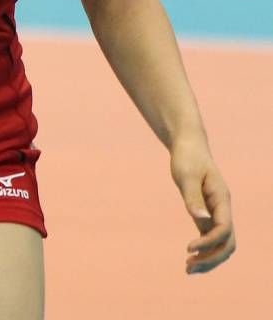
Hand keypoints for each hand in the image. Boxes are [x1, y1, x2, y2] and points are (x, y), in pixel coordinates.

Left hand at [170, 137, 235, 273]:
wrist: (187, 144)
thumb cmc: (187, 156)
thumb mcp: (186, 175)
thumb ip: (192, 197)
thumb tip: (199, 218)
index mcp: (221, 199)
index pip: (223, 229)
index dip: (208, 242)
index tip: (189, 248)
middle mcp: (222, 208)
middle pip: (227, 243)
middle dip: (212, 258)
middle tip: (189, 267)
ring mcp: (216, 212)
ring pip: (221, 244)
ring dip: (208, 259)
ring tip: (188, 269)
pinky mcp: (206, 213)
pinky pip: (210, 238)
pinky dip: (203, 250)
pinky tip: (190, 258)